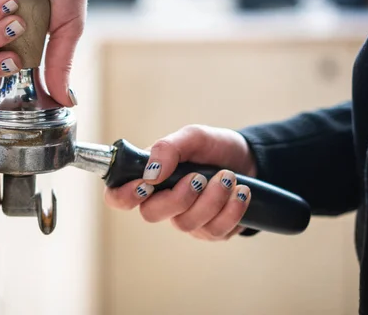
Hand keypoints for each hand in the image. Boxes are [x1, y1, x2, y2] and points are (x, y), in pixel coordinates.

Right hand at [105, 125, 257, 239]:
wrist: (249, 159)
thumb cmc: (213, 147)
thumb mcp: (193, 136)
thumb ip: (167, 148)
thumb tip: (150, 172)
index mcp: (150, 177)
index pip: (118, 196)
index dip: (123, 196)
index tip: (145, 184)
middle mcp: (163, 202)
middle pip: (150, 214)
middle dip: (178, 196)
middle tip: (199, 177)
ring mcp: (186, 219)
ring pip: (185, 224)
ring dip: (211, 199)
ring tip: (229, 177)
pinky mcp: (210, 231)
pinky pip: (214, 231)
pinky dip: (231, 209)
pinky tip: (241, 192)